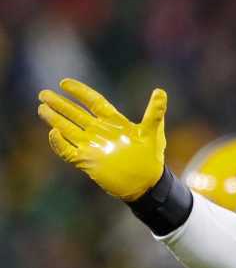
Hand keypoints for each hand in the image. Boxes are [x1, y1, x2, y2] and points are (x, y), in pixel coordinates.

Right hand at [37, 79, 167, 200]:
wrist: (147, 184)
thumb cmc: (151, 158)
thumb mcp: (153, 134)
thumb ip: (155, 113)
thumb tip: (161, 91)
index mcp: (114, 122)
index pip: (94, 102)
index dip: (80, 92)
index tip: (64, 83)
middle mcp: (99, 131)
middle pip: (75, 114)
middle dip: (60, 104)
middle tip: (43, 94)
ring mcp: (92, 145)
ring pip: (68, 129)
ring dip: (55, 119)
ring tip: (42, 108)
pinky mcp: (86, 161)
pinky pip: (67, 151)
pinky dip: (59, 143)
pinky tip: (53, 133)